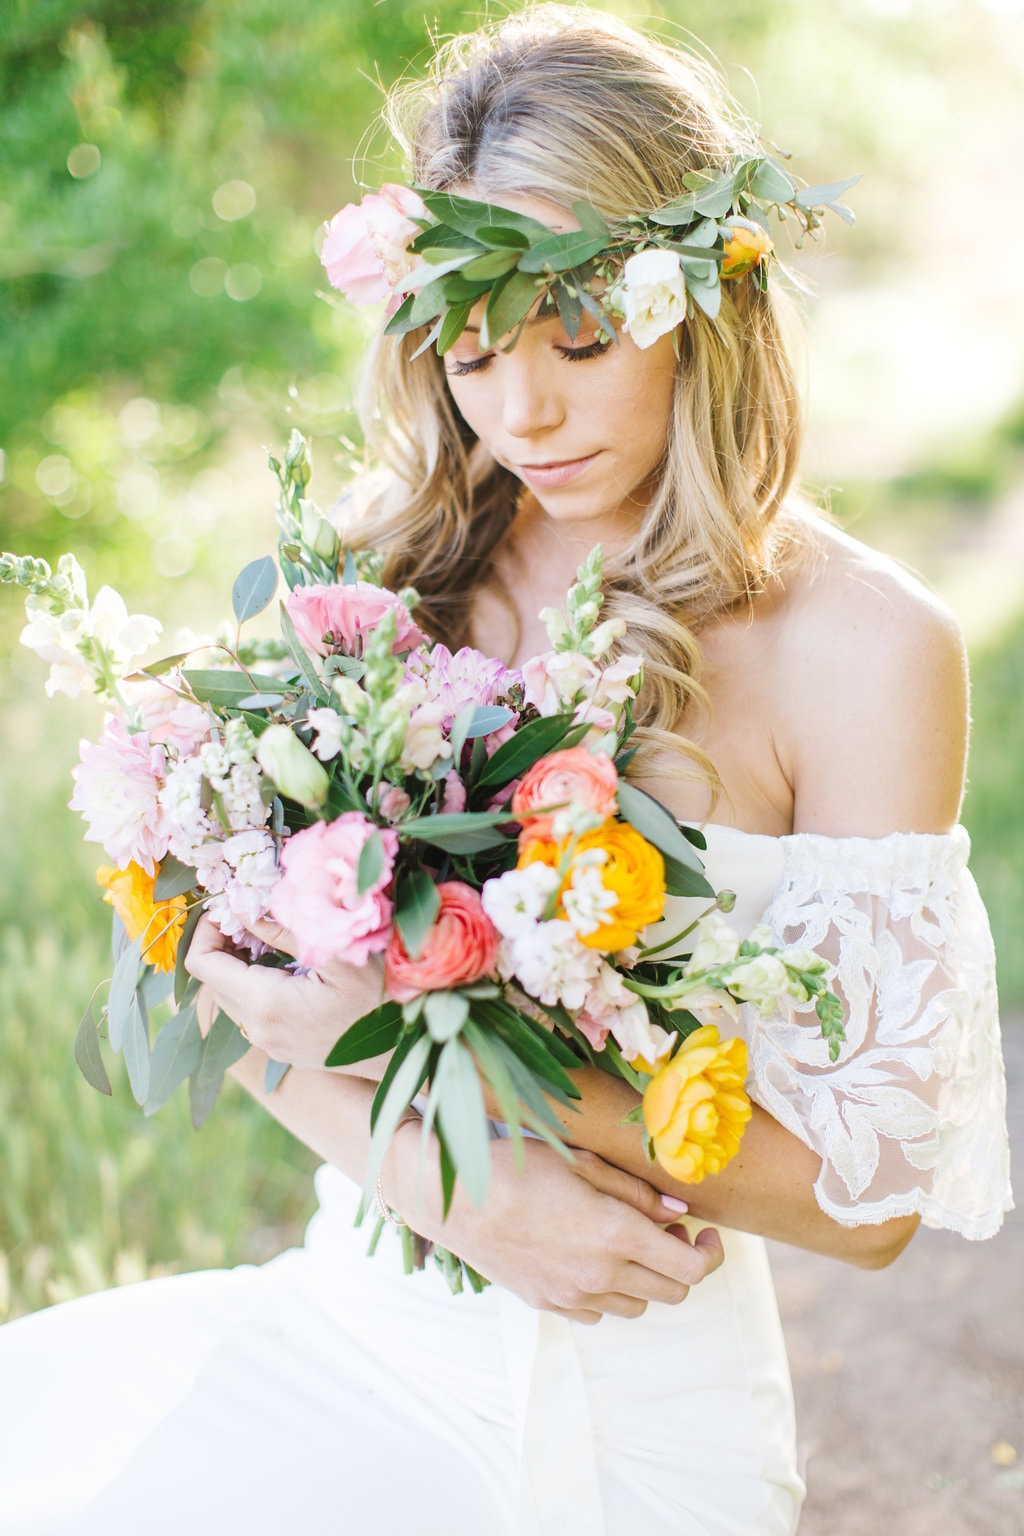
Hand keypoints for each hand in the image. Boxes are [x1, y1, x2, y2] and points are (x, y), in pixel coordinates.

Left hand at [184, 915, 388, 1071]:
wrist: (407, 1050)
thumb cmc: (382, 996)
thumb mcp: (337, 951)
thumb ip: (284, 928)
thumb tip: (244, 906)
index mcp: (265, 1003)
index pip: (201, 964)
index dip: (205, 929)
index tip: (230, 905)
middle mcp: (259, 1029)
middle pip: (212, 981)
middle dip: (223, 942)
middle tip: (252, 912)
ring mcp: (270, 1044)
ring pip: (230, 996)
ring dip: (238, 964)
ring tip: (268, 936)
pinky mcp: (283, 1049)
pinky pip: (250, 1012)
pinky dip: (254, 984)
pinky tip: (285, 966)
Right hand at [394, 1131, 722, 1323]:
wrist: (454, 1200)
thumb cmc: (518, 1167)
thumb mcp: (584, 1164)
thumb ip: (637, 1192)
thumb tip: (679, 1212)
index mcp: (616, 1234)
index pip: (691, 1269)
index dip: (710, 1253)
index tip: (703, 1232)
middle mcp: (600, 1274)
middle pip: (673, 1292)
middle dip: (682, 1263)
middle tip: (668, 1232)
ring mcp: (574, 1296)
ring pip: (638, 1306)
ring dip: (646, 1278)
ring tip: (627, 1243)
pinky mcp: (550, 1305)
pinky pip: (599, 1311)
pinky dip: (609, 1291)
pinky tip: (591, 1257)